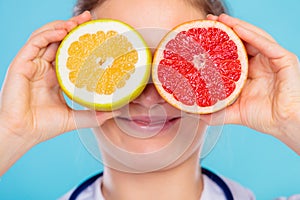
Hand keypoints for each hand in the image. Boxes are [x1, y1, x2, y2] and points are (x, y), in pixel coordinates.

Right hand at [0, 11, 113, 146]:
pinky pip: (34, 43)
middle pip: (58, 40)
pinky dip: (48, 34)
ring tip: (77, 23)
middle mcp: (44, 68)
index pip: (69, 52)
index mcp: (55, 78)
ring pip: (46, 37)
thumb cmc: (45, 127)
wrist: (23, 134)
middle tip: (88, 19)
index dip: (80, 41)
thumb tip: (117, 111)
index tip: (96, 32)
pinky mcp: (21, 64)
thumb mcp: (75, 118)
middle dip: (73, 27)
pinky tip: (62, 31)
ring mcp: (32, 65)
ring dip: (61, 27)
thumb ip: (95, 114)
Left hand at [205, 14, 299, 153]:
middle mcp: (260, 63)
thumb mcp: (232, 111)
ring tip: (221, 20)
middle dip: (226, 29)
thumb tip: (194, 113)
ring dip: (237, 26)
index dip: (218, 42)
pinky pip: (267, 44)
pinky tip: (237, 28)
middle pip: (242, 40)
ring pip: (254, 37)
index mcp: (248, 72)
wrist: (282, 125)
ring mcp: (272, 60)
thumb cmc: (262, 117)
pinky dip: (252, 35)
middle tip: (209, 21)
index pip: (232, 51)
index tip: (202, 34)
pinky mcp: (284, 60)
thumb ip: (215, 111)